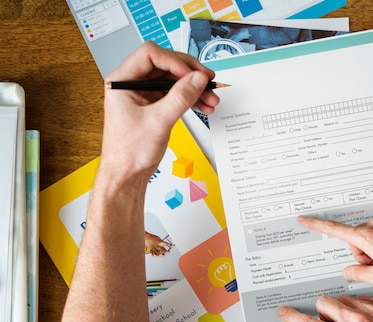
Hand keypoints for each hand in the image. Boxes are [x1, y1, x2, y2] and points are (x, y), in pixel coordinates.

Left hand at [101, 41, 219, 180]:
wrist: (127, 174)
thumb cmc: (128, 152)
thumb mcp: (158, 121)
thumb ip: (180, 98)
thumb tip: (197, 79)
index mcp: (122, 81)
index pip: (151, 55)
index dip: (174, 61)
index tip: (191, 74)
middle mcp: (132, 84)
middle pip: (166, 65)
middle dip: (189, 73)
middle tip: (206, 80)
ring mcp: (144, 95)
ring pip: (174, 81)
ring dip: (194, 88)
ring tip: (210, 98)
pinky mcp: (155, 106)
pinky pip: (176, 95)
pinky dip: (191, 98)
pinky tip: (203, 105)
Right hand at [144, 231, 171, 255]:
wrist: (146, 238)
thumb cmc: (152, 237)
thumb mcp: (158, 238)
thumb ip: (162, 241)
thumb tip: (164, 243)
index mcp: (160, 242)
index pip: (166, 244)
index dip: (169, 245)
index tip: (171, 245)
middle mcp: (157, 246)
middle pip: (163, 250)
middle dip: (166, 251)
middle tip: (168, 252)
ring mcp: (154, 249)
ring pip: (158, 253)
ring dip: (161, 254)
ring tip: (163, 255)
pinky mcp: (152, 250)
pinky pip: (153, 254)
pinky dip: (155, 255)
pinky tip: (156, 255)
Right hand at [278, 296, 372, 321]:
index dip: (292, 317)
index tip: (285, 312)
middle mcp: (356, 321)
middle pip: (323, 302)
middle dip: (320, 311)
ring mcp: (371, 310)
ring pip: (341, 297)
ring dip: (340, 308)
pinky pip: (361, 297)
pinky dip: (359, 307)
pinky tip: (366, 320)